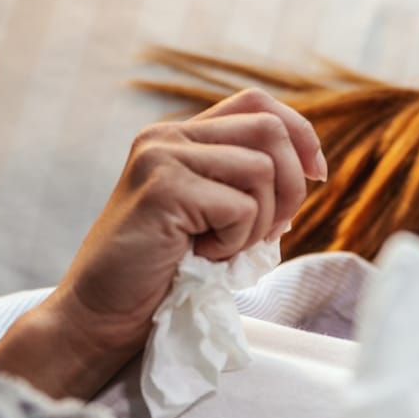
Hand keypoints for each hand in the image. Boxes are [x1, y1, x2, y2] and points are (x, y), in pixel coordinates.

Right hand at [53, 88, 326, 351]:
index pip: (257, 104)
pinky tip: (203, 256)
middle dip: (291, 187)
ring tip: (222, 248)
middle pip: (271, 129)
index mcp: (180, 136)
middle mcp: (168, 135)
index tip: (316, 176)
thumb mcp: (212, 218)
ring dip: (259, 222)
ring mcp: (162, 157)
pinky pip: (240, 206)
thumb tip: (308, 173)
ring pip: (262, 169)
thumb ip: (246, 187)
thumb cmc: (160, 274)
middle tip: (271, 232)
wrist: (102, 314)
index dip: (300, 134)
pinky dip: (235, 242)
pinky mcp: (164, 188)